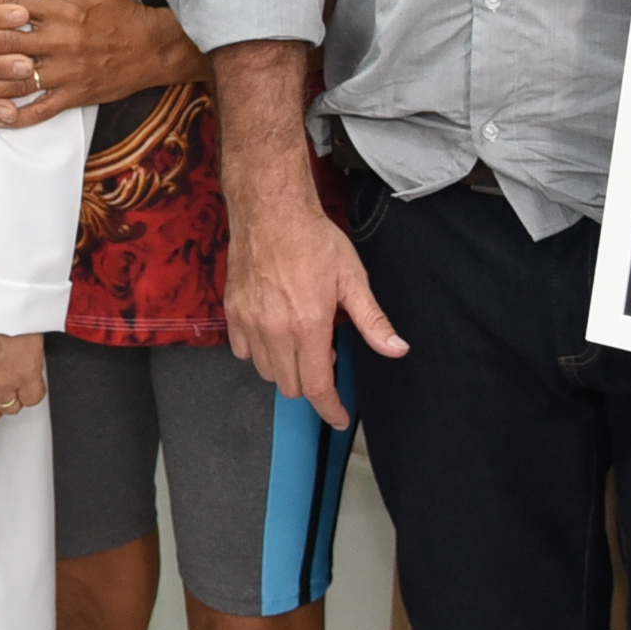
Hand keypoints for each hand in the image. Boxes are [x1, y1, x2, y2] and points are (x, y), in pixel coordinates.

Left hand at [0, 0, 199, 129]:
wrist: (154, 49)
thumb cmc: (121, 14)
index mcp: (61, 11)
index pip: (14, 0)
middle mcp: (59, 41)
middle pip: (7, 41)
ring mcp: (65, 71)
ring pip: (17, 79)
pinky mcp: (73, 96)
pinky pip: (40, 109)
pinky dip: (17, 116)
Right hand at [220, 189, 400, 432]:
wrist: (270, 211)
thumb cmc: (314, 240)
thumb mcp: (352, 279)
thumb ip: (372, 321)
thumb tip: (397, 349)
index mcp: (308, 327)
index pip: (317, 388)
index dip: (331, 409)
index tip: (339, 418)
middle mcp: (275, 331)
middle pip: (292, 385)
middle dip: (312, 382)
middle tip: (324, 352)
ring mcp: (250, 323)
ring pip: (267, 372)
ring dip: (287, 367)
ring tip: (301, 338)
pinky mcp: (233, 312)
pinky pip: (244, 352)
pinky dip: (260, 352)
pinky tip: (275, 330)